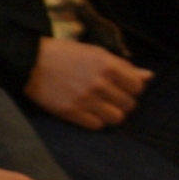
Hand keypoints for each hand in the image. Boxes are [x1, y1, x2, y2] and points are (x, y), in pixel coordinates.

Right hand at [24, 36, 151, 128]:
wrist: (29, 62)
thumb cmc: (64, 54)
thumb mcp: (96, 53)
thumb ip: (123, 66)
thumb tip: (149, 76)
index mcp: (108, 65)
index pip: (137, 86)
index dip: (132, 88)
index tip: (121, 87)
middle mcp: (100, 83)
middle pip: (129, 104)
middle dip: (122, 102)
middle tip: (110, 98)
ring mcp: (86, 100)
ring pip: (116, 118)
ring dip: (111, 114)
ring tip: (101, 108)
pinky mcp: (71, 112)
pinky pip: (97, 125)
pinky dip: (96, 121)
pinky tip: (88, 112)